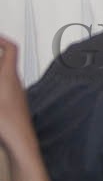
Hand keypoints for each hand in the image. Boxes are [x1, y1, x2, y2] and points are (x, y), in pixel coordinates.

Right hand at [0, 36, 35, 156]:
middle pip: (7, 59)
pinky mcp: (14, 102)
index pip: (11, 49)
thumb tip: (0, 78)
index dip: (1, 39)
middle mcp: (15, 81)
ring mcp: (16, 91)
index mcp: (9, 76)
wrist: (21, 141)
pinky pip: (5, 85)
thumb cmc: (6, 122)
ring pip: (5, 72)